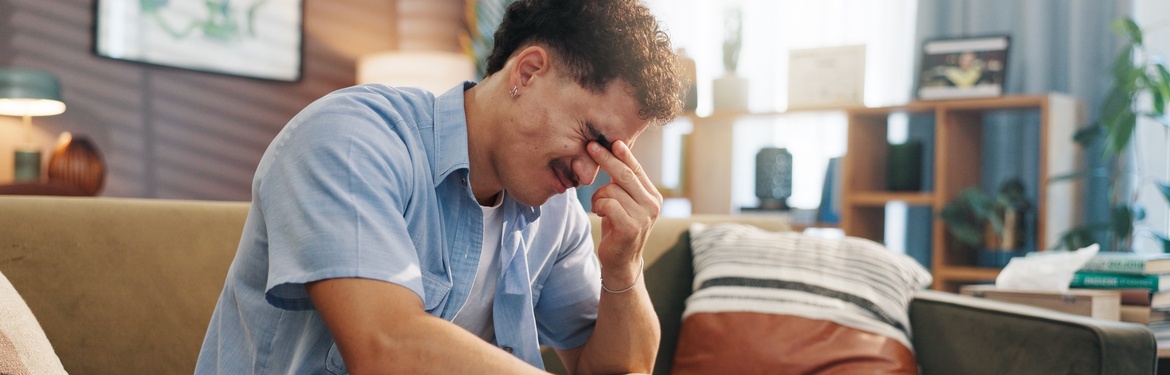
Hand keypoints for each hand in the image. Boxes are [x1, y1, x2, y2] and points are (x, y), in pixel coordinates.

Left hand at [587, 140, 661, 286]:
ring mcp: (644, 217)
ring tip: (599, 207)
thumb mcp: (624, 201)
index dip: (622, 153)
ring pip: (612, 190)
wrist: (621, 262)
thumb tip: (615, 150)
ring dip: (598, 197)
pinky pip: (608, 204)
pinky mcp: (631, 228)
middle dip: (606, 159)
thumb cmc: (618, 227)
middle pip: (625, 174)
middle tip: (590, 147)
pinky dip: (598, 206)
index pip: (636, 169)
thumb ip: (624, 182)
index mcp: (652, 195)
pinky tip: (600, 213)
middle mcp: (652, 204)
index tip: (609, 140)